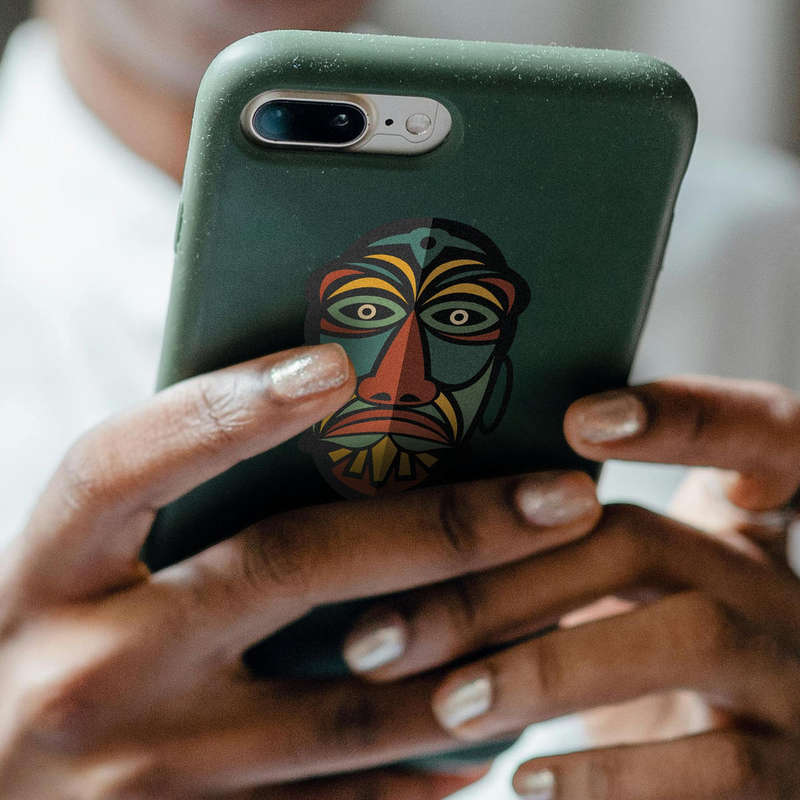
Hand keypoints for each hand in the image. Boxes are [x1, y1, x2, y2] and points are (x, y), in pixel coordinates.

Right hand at [0, 343, 601, 798]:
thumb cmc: (41, 662)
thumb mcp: (70, 578)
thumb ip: (168, 515)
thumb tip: (317, 435)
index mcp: (46, 574)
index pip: (128, 461)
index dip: (228, 405)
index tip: (339, 361)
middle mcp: (86, 670)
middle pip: (286, 569)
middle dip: (445, 528)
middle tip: (563, 495)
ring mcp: (140, 779)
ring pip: (344, 709)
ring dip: (470, 657)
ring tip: (569, 603)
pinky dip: (422, 768)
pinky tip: (490, 729)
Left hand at [341, 376, 799, 798]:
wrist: (740, 773)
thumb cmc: (648, 658)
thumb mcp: (631, 593)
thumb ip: (567, 548)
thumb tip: (414, 520)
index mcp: (737, 525)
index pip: (754, 431)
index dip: (686, 414)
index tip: (581, 420)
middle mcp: (771, 583)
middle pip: (644, 540)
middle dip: (508, 579)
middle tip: (384, 632)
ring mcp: (792, 674)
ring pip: (686, 636)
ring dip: (549, 667)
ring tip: (448, 703)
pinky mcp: (790, 772)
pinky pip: (715, 767)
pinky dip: (609, 774)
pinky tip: (526, 780)